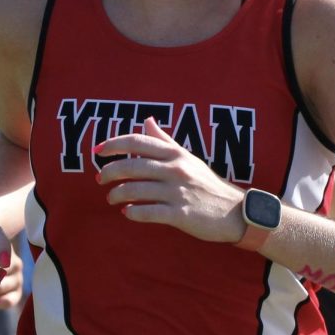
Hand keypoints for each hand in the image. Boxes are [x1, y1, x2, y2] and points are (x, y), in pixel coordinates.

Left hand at [96, 117, 244, 242]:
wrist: (236, 212)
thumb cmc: (207, 184)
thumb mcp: (188, 158)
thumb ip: (165, 141)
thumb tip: (147, 120)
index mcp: (176, 154)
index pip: (137, 141)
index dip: (113, 144)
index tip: (98, 151)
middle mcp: (176, 169)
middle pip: (131, 165)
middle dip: (109, 172)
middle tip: (100, 179)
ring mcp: (178, 192)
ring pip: (135, 190)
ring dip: (117, 195)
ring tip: (112, 199)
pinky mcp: (181, 214)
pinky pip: (148, 212)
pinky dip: (132, 212)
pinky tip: (127, 212)